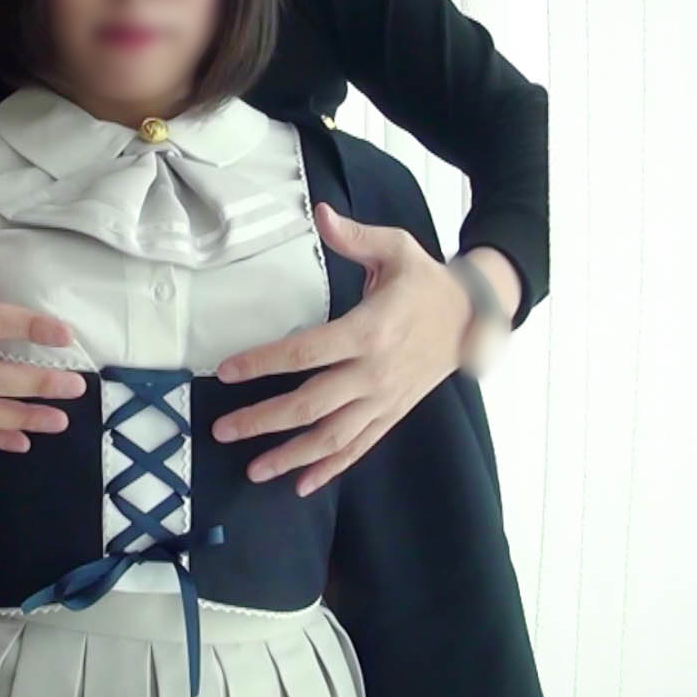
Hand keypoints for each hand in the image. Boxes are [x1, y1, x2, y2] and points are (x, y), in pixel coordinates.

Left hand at [212, 203, 474, 494]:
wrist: (474, 316)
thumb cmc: (426, 281)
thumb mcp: (396, 249)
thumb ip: (355, 236)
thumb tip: (321, 212)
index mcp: (368, 330)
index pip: (306, 352)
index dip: (263, 363)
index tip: (226, 371)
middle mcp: (374, 371)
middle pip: (311, 403)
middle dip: (263, 420)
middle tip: (222, 431)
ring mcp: (384, 399)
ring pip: (332, 436)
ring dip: (290, 456)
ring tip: (253, 470)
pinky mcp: (392, 414)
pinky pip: (358, 447)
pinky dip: (330, 469)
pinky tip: (301, 484)